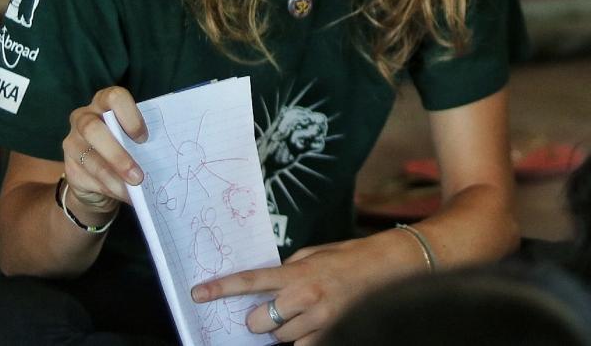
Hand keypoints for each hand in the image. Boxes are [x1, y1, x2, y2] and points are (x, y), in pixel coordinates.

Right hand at [61, 86, 146, 215]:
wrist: (101, 176)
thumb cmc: (127, 146)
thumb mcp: (135, 138)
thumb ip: (143, 139)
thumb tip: (167, 155)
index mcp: (104, 103)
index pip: (114, 97)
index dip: (129, 115)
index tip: (144, 138)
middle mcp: (83, 118)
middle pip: (92, 129)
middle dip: (117, 154)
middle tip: (139, 175)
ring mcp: (73, 143)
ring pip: (90, 159)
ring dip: (115, 177)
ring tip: (135, 189)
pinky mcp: (69, 168)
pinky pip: (89, 179)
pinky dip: (111, 188)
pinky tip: (125, 194)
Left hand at [192, 230, 421, 345]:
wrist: (393, 267)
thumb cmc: (353, 257)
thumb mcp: (317, 253)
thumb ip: (289, 269)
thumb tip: (267, 284)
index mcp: (300, 273)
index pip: (251, 281)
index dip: (221, 289)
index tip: (198, 294)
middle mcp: (307, 298)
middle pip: (259, 323)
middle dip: (261, 319)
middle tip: (274, 310)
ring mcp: (321, 321)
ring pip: (280, 339)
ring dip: (284, 330)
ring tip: (304, 314)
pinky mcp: (333, 336)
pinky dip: (304, 340)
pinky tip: (315, 325)